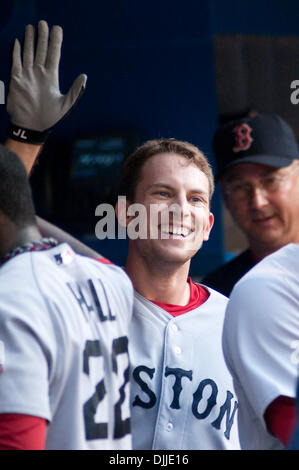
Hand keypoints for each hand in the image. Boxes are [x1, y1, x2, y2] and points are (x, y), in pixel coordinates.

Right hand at [7, 20, 86, 139]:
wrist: (31, 126)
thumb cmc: (49, 118)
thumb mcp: (66, 104)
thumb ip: (75, 90)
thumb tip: (84, 76)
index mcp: (51, 77)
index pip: (54, 55)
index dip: (56, 41)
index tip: (57, 29)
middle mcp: (39, 74)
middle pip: (41, 50)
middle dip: (42, 36)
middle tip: (43, 23)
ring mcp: (27, 75)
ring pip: (29, 53)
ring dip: (30, 40)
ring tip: (31, 27)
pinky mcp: (16, 79)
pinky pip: (16, 62)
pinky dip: (16, 52)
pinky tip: (17, 42)